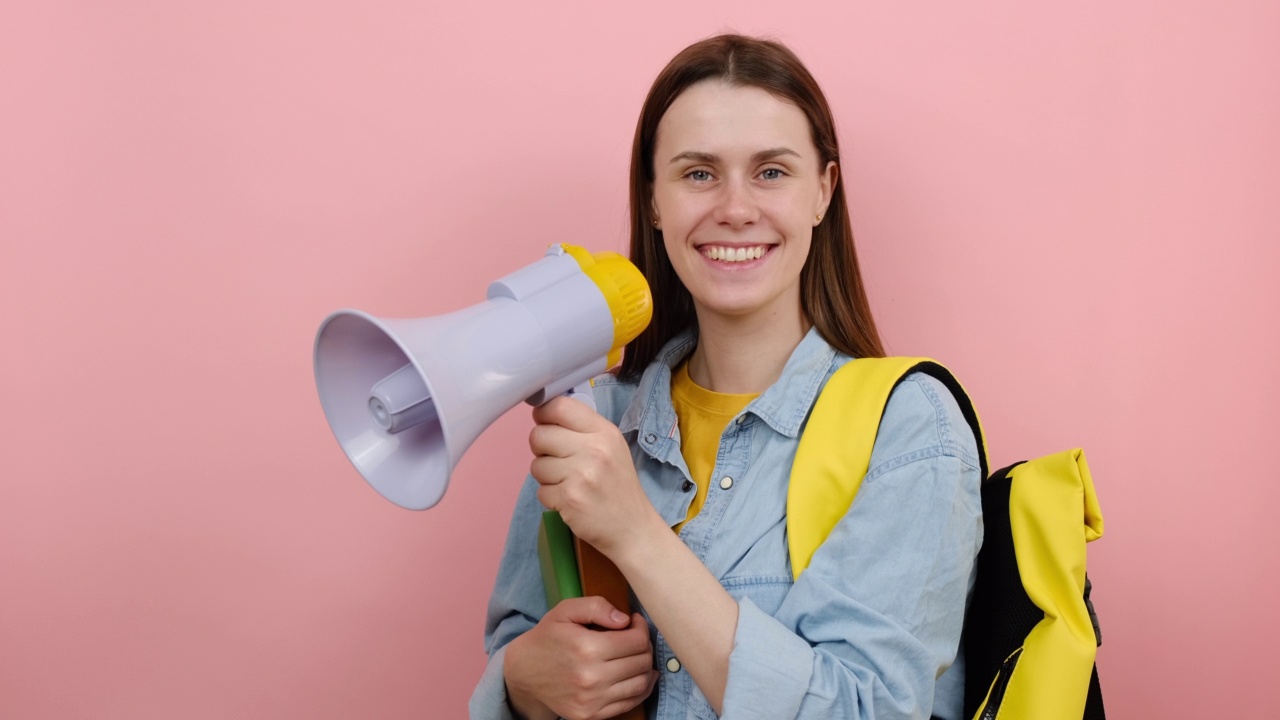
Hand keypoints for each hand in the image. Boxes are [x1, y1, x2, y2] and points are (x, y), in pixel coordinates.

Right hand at [504, 597, 657, 719]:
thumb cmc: (547, 637)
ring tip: (637, 656)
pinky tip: (636, 675)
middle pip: (642, 662)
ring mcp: (592, 700)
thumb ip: (596, 607)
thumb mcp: (565, 610)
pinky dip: (640, 688)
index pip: (637, 641)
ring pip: (640, 683)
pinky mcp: (591, 715)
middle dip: (644, 646)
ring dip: (646, 667)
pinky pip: (630, 703)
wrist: (523, 673)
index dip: (641, 628)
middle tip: (635, 637)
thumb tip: (625, 620)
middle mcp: (591, 678)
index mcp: (587, 648)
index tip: (634, 622)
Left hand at [529, 396, 659, 557]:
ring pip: (536, 465)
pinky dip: (551, 497)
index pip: (560, 407)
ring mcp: (581, 475)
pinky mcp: (569, 499)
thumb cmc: (618, 486)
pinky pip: (540, 491)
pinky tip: (570, 500)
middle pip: (539, 435)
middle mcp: (594, 449)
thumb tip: (543, 414)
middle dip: (541, 449)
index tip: (545, 425)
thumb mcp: (612, 448)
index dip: (543, 414)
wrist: (633, 528)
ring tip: (568, 483)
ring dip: (546, 476)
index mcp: (604, 432)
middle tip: (558, 460)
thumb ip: (583, 429)